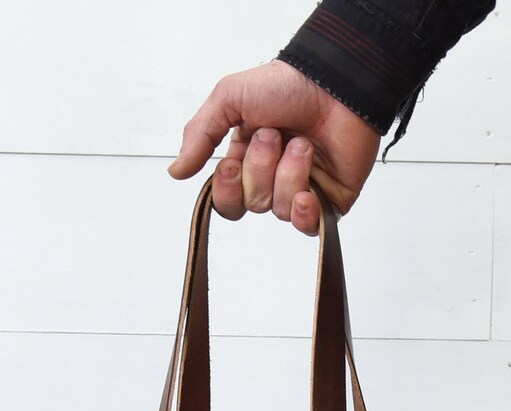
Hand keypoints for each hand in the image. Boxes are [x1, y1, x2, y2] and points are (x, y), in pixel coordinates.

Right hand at [168, 60, 381, 233]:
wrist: (335, 84)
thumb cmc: (286, 85)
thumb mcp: (229, 98)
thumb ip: (200, 135)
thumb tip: (175, 172)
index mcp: (244, 157)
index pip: (225, 199)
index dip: (226, 189)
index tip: (231, 165)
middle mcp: (270, 178)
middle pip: (251, 204)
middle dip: (260, 169)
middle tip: (275, 135)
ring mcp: (300, 191)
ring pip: (279, 210)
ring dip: (289, 173)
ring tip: (303, 142)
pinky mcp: (328, 202)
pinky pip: (308, 225)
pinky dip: (305, 210)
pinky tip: (310, 191)